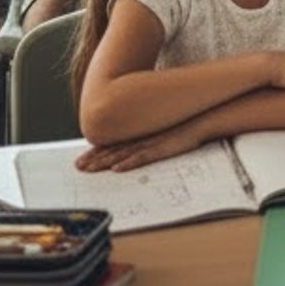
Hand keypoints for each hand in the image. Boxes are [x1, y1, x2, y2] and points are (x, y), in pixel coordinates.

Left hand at [76, 121, 212, 172]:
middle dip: (94, 158)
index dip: (97, 151)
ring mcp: (153, 142)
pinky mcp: (164, 147)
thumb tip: (139, 146)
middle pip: (114, 148)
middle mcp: (144, 137)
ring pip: (123, 153)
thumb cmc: (188, 125)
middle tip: (77, 166)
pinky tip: (117, 168)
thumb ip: (151, 137)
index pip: (115, 143)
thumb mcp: (166, 130)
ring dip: (104, 162)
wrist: (207, 117)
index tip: (82, 158)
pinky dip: (129, 162)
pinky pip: (143, 156)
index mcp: (143, 133)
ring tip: (87, 169)